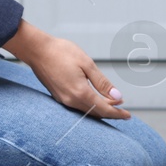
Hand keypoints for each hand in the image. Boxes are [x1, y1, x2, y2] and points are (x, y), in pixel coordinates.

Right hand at [2, 20, 131, 119]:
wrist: (37, 50)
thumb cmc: (61, 52)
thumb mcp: (87, 64)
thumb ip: (102, 82)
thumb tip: (117, 96)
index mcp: (80, 92)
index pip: (103, 109)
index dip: (117, 113)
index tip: (128, 115)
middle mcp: (70, 100)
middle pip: (95, 113)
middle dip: (111, 112)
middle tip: (123, 109)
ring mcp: (63, 100)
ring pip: (86, 110)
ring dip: (100, 109)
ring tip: (113, 103)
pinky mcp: (58, 96)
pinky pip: (78, 106)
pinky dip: (90, 105)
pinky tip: (95, 99)